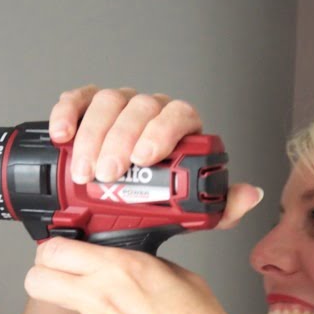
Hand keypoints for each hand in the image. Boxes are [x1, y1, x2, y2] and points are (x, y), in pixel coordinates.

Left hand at [24, 238, 272, 313]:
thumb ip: (143, 267)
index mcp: (120, 270)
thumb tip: (126, 267)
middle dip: (43, 281)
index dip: (52, 254)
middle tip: (62, 287)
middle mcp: (98, 299)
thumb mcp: (183, 279)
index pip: (55, 250)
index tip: (58, 259)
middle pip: (37, 281)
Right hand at [49, 84, 262, 226]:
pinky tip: (63, 134)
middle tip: (107, 173)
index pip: (180, 115)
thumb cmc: (152, 204)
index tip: (144, 159)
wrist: (113, 212)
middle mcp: (150, 112)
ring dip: (93, 136)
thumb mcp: (188, 214)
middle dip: (120, 140)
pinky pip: (79, 99)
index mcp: (179, 129)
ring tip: (83, 169)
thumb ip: (220, 208)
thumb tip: (250, 194)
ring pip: (109, 102)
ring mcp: (119, 106)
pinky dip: (69, 112)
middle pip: (140, 108)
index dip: (162, 132)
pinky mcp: (87, 107)